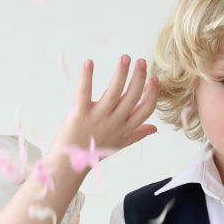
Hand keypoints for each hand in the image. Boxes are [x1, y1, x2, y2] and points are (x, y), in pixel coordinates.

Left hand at [49, 56, 157, 170]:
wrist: (69, 166)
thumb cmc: (94, 153)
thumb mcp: (119, 144)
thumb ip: (136, 134)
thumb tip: (154, 128)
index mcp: (125, 129)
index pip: (145, 110)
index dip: (152, 94)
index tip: (155, 78)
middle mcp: (114, 123)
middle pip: (132, 97)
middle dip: (139, 77)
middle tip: (141, 61)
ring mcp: (97, 118)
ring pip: (114, 92)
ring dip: (121, 72)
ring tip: (125, 58)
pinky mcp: (79, 114)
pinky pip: (84, 92)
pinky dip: (86, 76)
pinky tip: (89, 62)